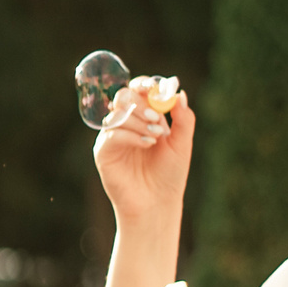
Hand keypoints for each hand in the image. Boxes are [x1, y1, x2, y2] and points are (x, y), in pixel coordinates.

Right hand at [94, 76, 194, 223]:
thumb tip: (179, 93)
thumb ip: (183, 119)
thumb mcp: (182, 144)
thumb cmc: (169, 175)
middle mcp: (127, 124)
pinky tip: (146, 144)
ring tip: (156, 137)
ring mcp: (113, 137)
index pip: (139, 91)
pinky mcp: (103, 151)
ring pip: (118, 114)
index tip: (154, 86)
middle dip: (141, 104)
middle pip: (125, 97)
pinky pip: (112, 134)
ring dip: (138, 122)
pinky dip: (130, 135)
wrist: (157, 202)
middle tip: (157, 118)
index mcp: (145, 117)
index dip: (145, 84)